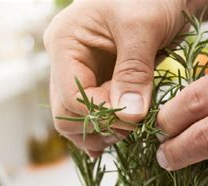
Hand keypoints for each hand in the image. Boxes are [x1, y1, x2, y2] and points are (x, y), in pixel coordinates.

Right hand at [44, 0, 186, 156]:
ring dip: (103, 131)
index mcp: (64, 43)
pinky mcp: (98, 82)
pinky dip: (107, 128)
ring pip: (77, 119)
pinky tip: (124, 136)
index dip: (102, 115)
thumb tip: (129, 117)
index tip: (135, 118)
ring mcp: (80, 73)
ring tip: (133, 129)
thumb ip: (134, 72)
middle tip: (133, 127)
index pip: (71, 98)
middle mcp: (65, 62)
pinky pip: (93, 114)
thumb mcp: (143, 28)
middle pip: (65, 114)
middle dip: (99, 127)